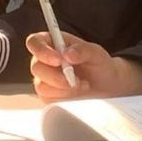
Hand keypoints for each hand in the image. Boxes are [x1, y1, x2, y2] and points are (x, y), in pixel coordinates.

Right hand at [26, 31, 141, 101]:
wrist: (106, 86)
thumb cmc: (100, 64)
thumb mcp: (96, 53)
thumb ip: (83, 50)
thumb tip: (67, 53)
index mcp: (53, 42)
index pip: (35, 42)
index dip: (41, 50)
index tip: (58, 60)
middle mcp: (45, 60)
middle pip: (36, 66)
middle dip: (56, 76)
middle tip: (74, 78)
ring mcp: (45, 79)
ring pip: (41, 85)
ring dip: (63, 88)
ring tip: (80, 84)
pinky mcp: (48, 96)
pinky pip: (48, 99)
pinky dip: (64, 97)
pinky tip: (76, 93)